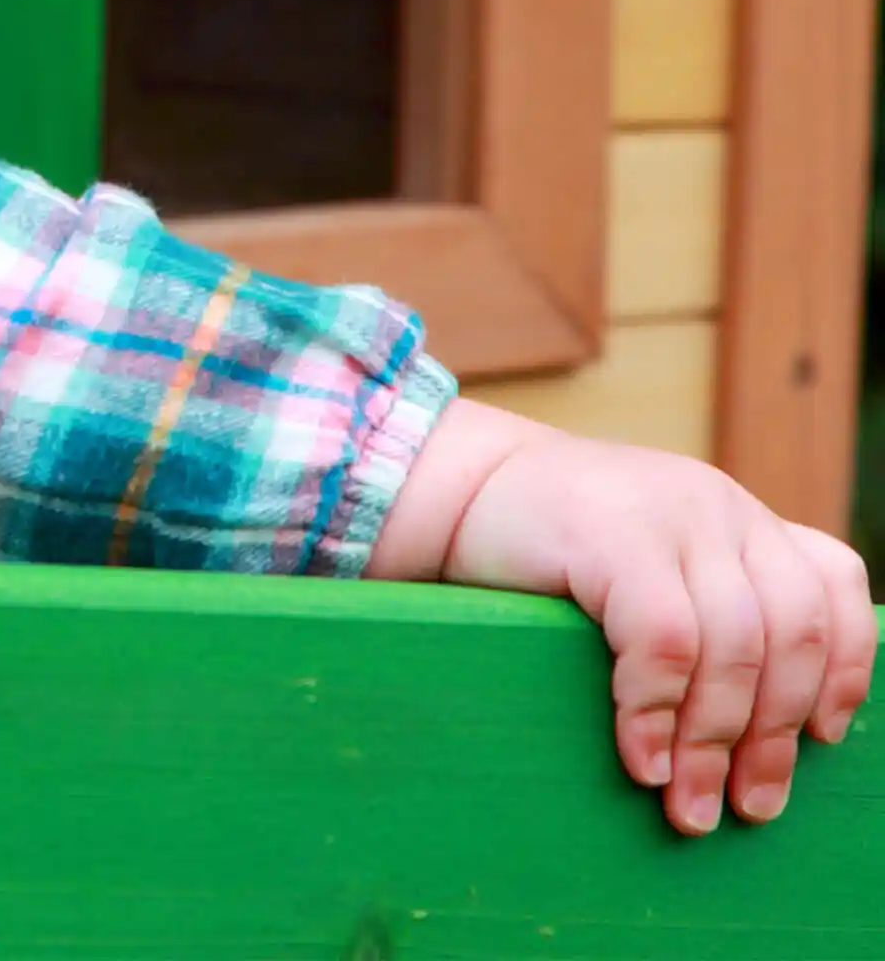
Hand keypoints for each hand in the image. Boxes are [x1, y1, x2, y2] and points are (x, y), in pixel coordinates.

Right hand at [371, 398, 874, 832]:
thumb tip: (769, 730)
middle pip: (791, 634)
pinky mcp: (611, 531)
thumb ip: (708, 605)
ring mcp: (667, 510)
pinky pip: (664, 642)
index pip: (831, 584)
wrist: (449, 485)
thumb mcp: (651, 562)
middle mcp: (716, 503)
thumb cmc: (549, 548)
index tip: (820, 740)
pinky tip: (640, 755)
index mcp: (734, 513)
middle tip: (747, 807)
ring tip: (687, 803)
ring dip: (713, 742)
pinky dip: (657, 711)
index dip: (843, 668)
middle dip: (773, 737)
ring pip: (734, 648)